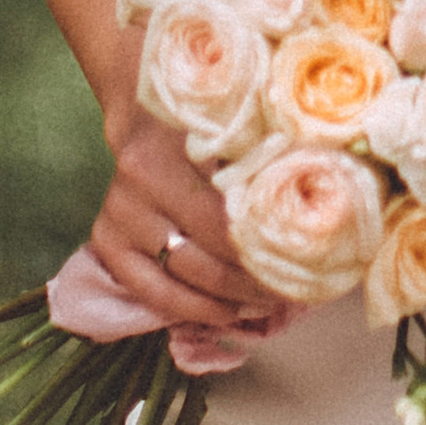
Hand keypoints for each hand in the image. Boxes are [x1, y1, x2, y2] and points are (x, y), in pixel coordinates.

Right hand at [87, 107, 281, 330]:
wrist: (145, 111)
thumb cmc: (206, 120)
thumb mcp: (237, 124)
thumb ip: (267, 159)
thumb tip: (320, 205)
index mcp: (174, 151)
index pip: (225, 222)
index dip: (263, 252)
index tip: (302, 267)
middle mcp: (140, 184)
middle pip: (205, 255)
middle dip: (251, 282)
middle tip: (290, 292)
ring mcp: (119, 214)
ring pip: (179, 279)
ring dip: (226, 301)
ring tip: (263, 306)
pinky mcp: (105, 238)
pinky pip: (148, 290)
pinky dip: (189, 308)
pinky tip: (223, 313)